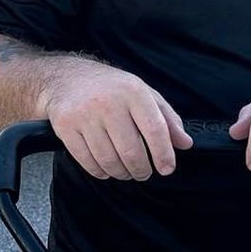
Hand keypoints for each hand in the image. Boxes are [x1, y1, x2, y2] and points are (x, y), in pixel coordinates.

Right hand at [39, 59, 193, 180]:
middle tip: (143, 172)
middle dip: (141, 170)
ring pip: (109, 160)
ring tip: (126, 171)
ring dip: (121, 173)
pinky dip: (101, 172)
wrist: (66, 78)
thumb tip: (185, 143)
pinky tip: (106, 168)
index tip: (167, 168)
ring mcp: (84, 114)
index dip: (164, 154)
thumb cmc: (110, 88)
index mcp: (132, 91)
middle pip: (131, 151)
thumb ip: (167, 118)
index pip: (154, 129)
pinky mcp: (66, 126)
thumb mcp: (143, 93)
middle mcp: (108, 102)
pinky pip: (88, 161)